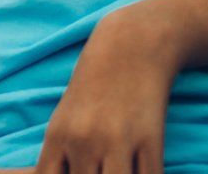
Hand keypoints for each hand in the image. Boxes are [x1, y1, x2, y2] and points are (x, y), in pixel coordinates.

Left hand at [35, 15, 178, 173]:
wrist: (132, 45)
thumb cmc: (94, 87)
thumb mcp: (64, 120)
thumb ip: (58, 157)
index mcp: (58, 137)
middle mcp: (84, 141)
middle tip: (102, 172)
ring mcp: (117, 141)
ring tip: (121, 171)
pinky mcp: (150, 139)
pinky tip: (144, 171)